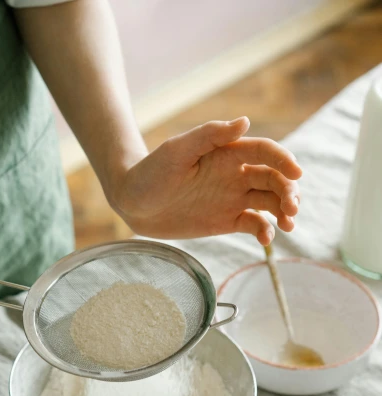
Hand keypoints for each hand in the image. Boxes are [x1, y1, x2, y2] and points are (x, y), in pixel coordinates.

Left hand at [109, 117, 301, 244]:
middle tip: (291, 208)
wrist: (134, 203)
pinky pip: (254, 224)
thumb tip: (245, 122)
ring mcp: (233, 198)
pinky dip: (265, 231)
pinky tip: (266, 239)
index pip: (265, 153)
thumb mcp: (177, 150)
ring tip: (288, 225)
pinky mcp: (227, 221)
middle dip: (289, 192)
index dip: (284, 160)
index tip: (296, 173)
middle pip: (274, 179)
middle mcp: (236, 174)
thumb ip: (210, 136)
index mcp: (228, 153)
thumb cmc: (152, 171)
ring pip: (270, 202)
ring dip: (284, 211)